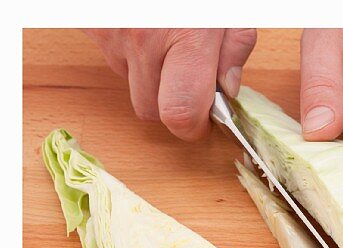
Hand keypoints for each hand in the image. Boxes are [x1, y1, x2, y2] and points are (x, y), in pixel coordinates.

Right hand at [84, 28, 257, 140]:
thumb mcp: (231, 7)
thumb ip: (235, 48)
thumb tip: (228, 89)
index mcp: (185, 39)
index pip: (180, 115)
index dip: (194, 125)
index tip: (205, 118)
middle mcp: (143, 42)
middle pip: (152, 111)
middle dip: (173, 105)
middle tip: (190, 82)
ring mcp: (112, 35)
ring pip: (132, 86)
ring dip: (152, 78)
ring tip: (168, 43)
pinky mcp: (93, 26)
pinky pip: (114, 59)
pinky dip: (132, 55)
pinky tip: (147, 29)